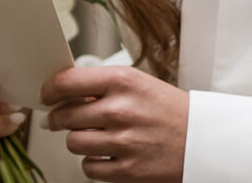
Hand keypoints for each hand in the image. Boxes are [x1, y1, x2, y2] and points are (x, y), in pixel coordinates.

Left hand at [41, 66, 187, 181]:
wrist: (204, 140)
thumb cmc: (169, 109)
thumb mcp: (137, 83)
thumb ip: (100, 86)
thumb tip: (60, 94)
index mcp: (122, 81)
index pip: (66, 82)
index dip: (49, 90)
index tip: (47, 95)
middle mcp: (120, 109)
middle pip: (64, 115)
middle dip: (58, 118)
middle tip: (62, 119)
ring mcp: (124, 141)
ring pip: (73, 143)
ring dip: (77, 141)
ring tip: (91, 136)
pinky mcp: (128, 170)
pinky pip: (89, 168)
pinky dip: (92, 163)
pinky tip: (105, 154)